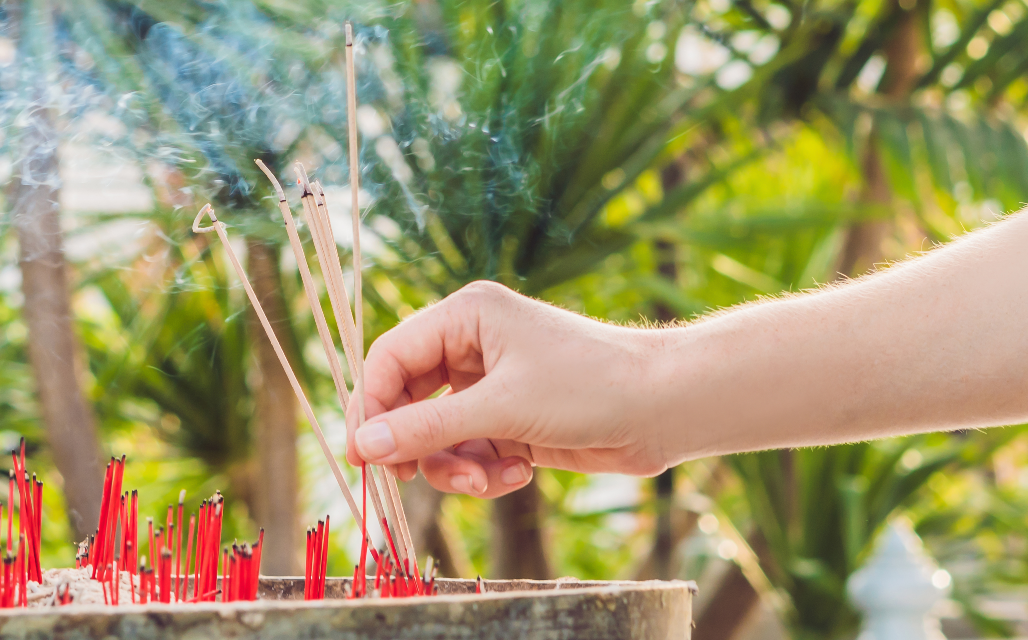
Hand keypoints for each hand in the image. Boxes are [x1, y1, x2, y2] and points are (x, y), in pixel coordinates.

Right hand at [350, 281, 674, 498]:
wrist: (665, 409)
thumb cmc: (590, 386)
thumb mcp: (501, 409)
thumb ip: (426, 429)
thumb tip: (362, 446)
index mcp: (464, 317)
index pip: (388, 358)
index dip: (370, 406)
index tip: (362, 456)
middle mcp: (471, 346)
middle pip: (406, 400)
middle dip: (414, 444)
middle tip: (405, 480)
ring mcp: (491, 386)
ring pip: (436, 435)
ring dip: (454, 466)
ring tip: (488, 481)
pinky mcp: (510, 421)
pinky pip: (469, 452)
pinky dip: (484, 471)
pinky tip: (519, 475)